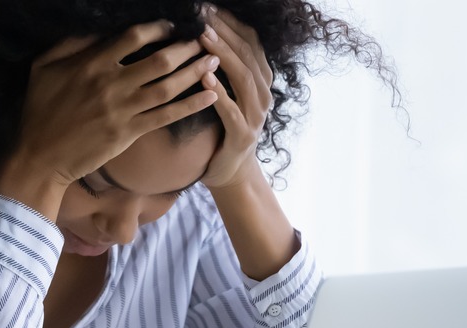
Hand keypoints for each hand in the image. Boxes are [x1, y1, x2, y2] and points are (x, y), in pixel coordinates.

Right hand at [0, 20, 219, 191]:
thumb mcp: (43, 68)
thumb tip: (98, 31)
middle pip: (159, 60)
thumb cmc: (39, 111)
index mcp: (92, 63)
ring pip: (168, 87)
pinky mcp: (129, 133)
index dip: (158, 28)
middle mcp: (112, 84)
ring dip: (195, 72)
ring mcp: (123, 110)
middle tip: (205, 40)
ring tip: (214, 60)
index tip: (172, 26)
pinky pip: (166, 116)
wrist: (40, 157)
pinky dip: (191, 105)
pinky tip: (210, 95)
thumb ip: (71, 45)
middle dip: (186, 48)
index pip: (133, 37)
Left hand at [196, 5, 273, 188]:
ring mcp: (256, 116)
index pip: (250, 42)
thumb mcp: (227, 92)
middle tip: (203, 16)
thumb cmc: (223, 127)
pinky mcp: (243, 135)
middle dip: (225, 33)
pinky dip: (219, 94)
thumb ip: (222, 67)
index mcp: (260, 80)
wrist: (230, 172)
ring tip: (203, 39)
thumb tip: (202, 33)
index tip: (209, 7)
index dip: (232, 23)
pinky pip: (232, 111)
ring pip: (243, 79)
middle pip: (248, 55)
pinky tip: (204, 79)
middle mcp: (263, 94)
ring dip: (223, 56)